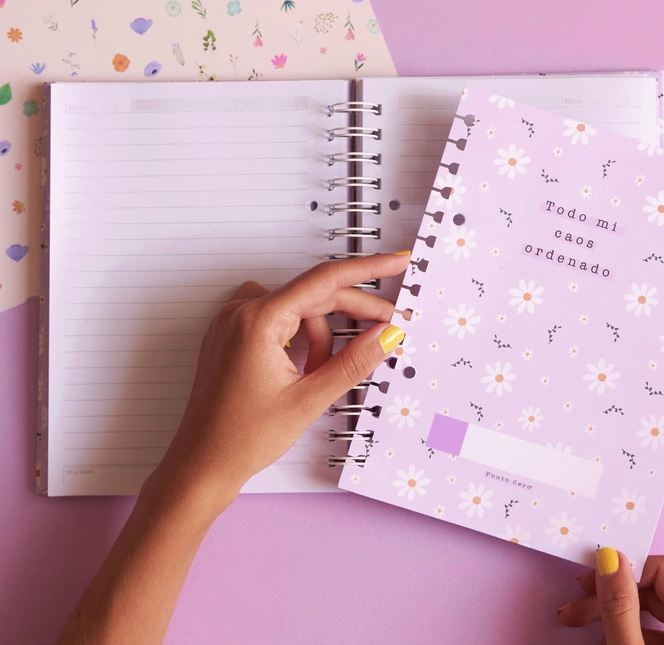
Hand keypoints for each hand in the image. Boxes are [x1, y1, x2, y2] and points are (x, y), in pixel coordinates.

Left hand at [148, 252, 408, 514]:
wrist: (200, 467)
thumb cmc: (239, 439)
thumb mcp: (308, 400)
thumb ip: (354, 362)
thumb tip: (387, 334)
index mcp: (258, 320)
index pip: (325, 280)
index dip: (368, 269)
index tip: (395, 264)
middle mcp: (242, 312)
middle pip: (315, 295)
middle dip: (353, 312)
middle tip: (386, 328)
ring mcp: (234, 322)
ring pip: (300, 309)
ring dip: (322, 335)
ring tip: (323, 375)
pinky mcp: (234, 335)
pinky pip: (280, 320)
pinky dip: (301, 338)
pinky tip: (306, 369)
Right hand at [558, 549, 663, 644]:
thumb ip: (621, 607)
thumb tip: (610, 557)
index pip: (662, 569)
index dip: (621, 572)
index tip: (586, 581)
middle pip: (660, 595)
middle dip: (613, 598)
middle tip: (574, 610)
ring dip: (622, 620)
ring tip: (583, 627)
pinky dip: (642, 638)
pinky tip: (613, 639)